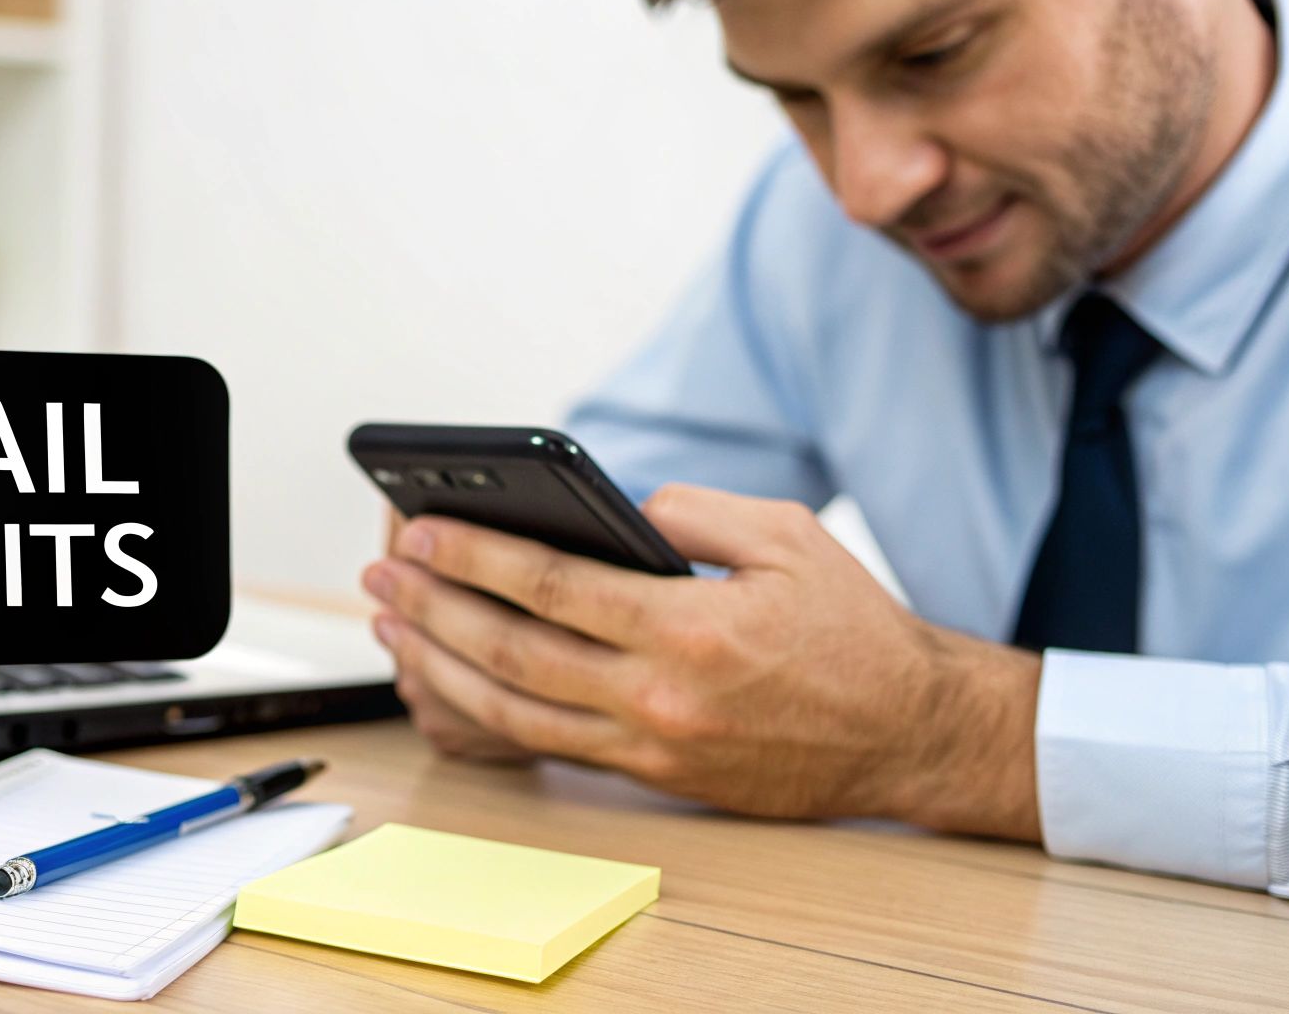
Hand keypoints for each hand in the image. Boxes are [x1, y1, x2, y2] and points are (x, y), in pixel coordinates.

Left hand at [361, 484, 1042, 839]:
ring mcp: (652, 747)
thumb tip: (611, 509)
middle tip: (381, 576)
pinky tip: (454, 682)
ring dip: (442, 670)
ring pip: (517, 713)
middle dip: (434, 610)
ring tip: (393, 629)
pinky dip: (490, 716)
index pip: (551, 586)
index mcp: (689, 627)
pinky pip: (552, 748)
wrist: (908, 732)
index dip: (475, 557)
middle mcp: (660, 696)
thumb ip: (690, 512)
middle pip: (514, 653)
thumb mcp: (786, 535)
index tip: (420, 531)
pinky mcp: (655, 778)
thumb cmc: (852, 627)